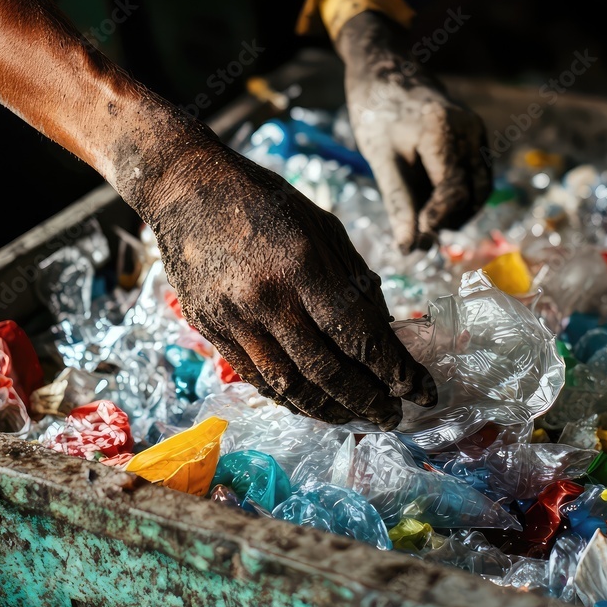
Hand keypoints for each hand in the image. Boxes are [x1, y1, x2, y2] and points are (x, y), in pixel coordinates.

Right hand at [131, 130, 437, 426]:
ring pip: (289, 384)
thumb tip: (383, 330)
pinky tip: (312, 404)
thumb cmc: (263, 201)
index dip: (394, 369)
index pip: (358, 333)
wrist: (186, 189)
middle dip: (367, 400)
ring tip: (355, 417)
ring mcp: (235, 318)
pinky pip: (256, 377)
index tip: (421, 390)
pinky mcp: (212, 329)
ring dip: (329, 409)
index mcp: (302, 264)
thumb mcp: (322, 226)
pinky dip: (289, 398)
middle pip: (326, 369)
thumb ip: (354, 279)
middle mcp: (268, 298)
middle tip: (392, 416)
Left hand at [336, 10, 492, 252]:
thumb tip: (409, 247)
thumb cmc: (376, 113)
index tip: (416, 240)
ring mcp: (477, 131)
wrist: (385, 70)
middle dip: (449, 220)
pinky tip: (431, 203)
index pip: (452, 191)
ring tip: (424, 223)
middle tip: (419, 239)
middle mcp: (470, 130)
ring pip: (480, 187)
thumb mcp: (381, 161)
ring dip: (457, 211)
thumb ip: (398, 203)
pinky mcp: (476, 134)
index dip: (436, 220)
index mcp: (444, 132)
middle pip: (473, 194)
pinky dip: (459, 194)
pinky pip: (476, 174)